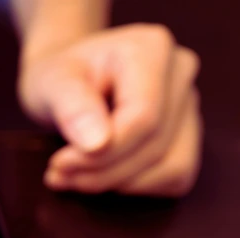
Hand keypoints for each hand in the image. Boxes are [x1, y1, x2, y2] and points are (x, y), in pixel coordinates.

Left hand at [18, 23, 201, 197]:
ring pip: (171, 166)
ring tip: (72, 177)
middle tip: (57, 173)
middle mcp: (180, 72)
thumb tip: (97, 144)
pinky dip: (136, 186)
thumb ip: (72, 107)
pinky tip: (101, 176)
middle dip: (102, 171)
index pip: (143, 116)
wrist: (68, 79)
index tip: (59, 164)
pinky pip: (176, 176)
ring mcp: (189, 104)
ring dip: (118, 183)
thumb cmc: (60, 76)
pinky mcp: (188, 133)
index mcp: (151, 48)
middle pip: (155, 144)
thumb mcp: (51, 82)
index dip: (103, 152)